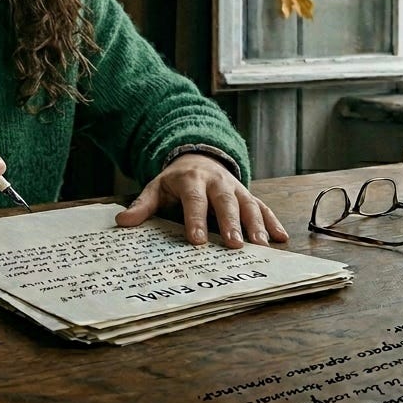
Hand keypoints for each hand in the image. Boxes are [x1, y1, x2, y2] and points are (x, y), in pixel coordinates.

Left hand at [114, 154, 288, 247]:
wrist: (197, 157)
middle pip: (225, 202)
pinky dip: (273, 221)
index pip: (193, 200)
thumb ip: (142, 205)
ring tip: (262, 245)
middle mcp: (216, 182)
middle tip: (235, 245)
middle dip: (232, 223)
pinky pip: (263, 206)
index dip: (195, 219)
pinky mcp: (247, 194)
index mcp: (191, 179)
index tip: (196, 241)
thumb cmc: (175, 181)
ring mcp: (235, 187)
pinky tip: (281, 238)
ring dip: (256, 224)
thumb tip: (122, 222)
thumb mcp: (155, 188)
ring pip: (248, 204)